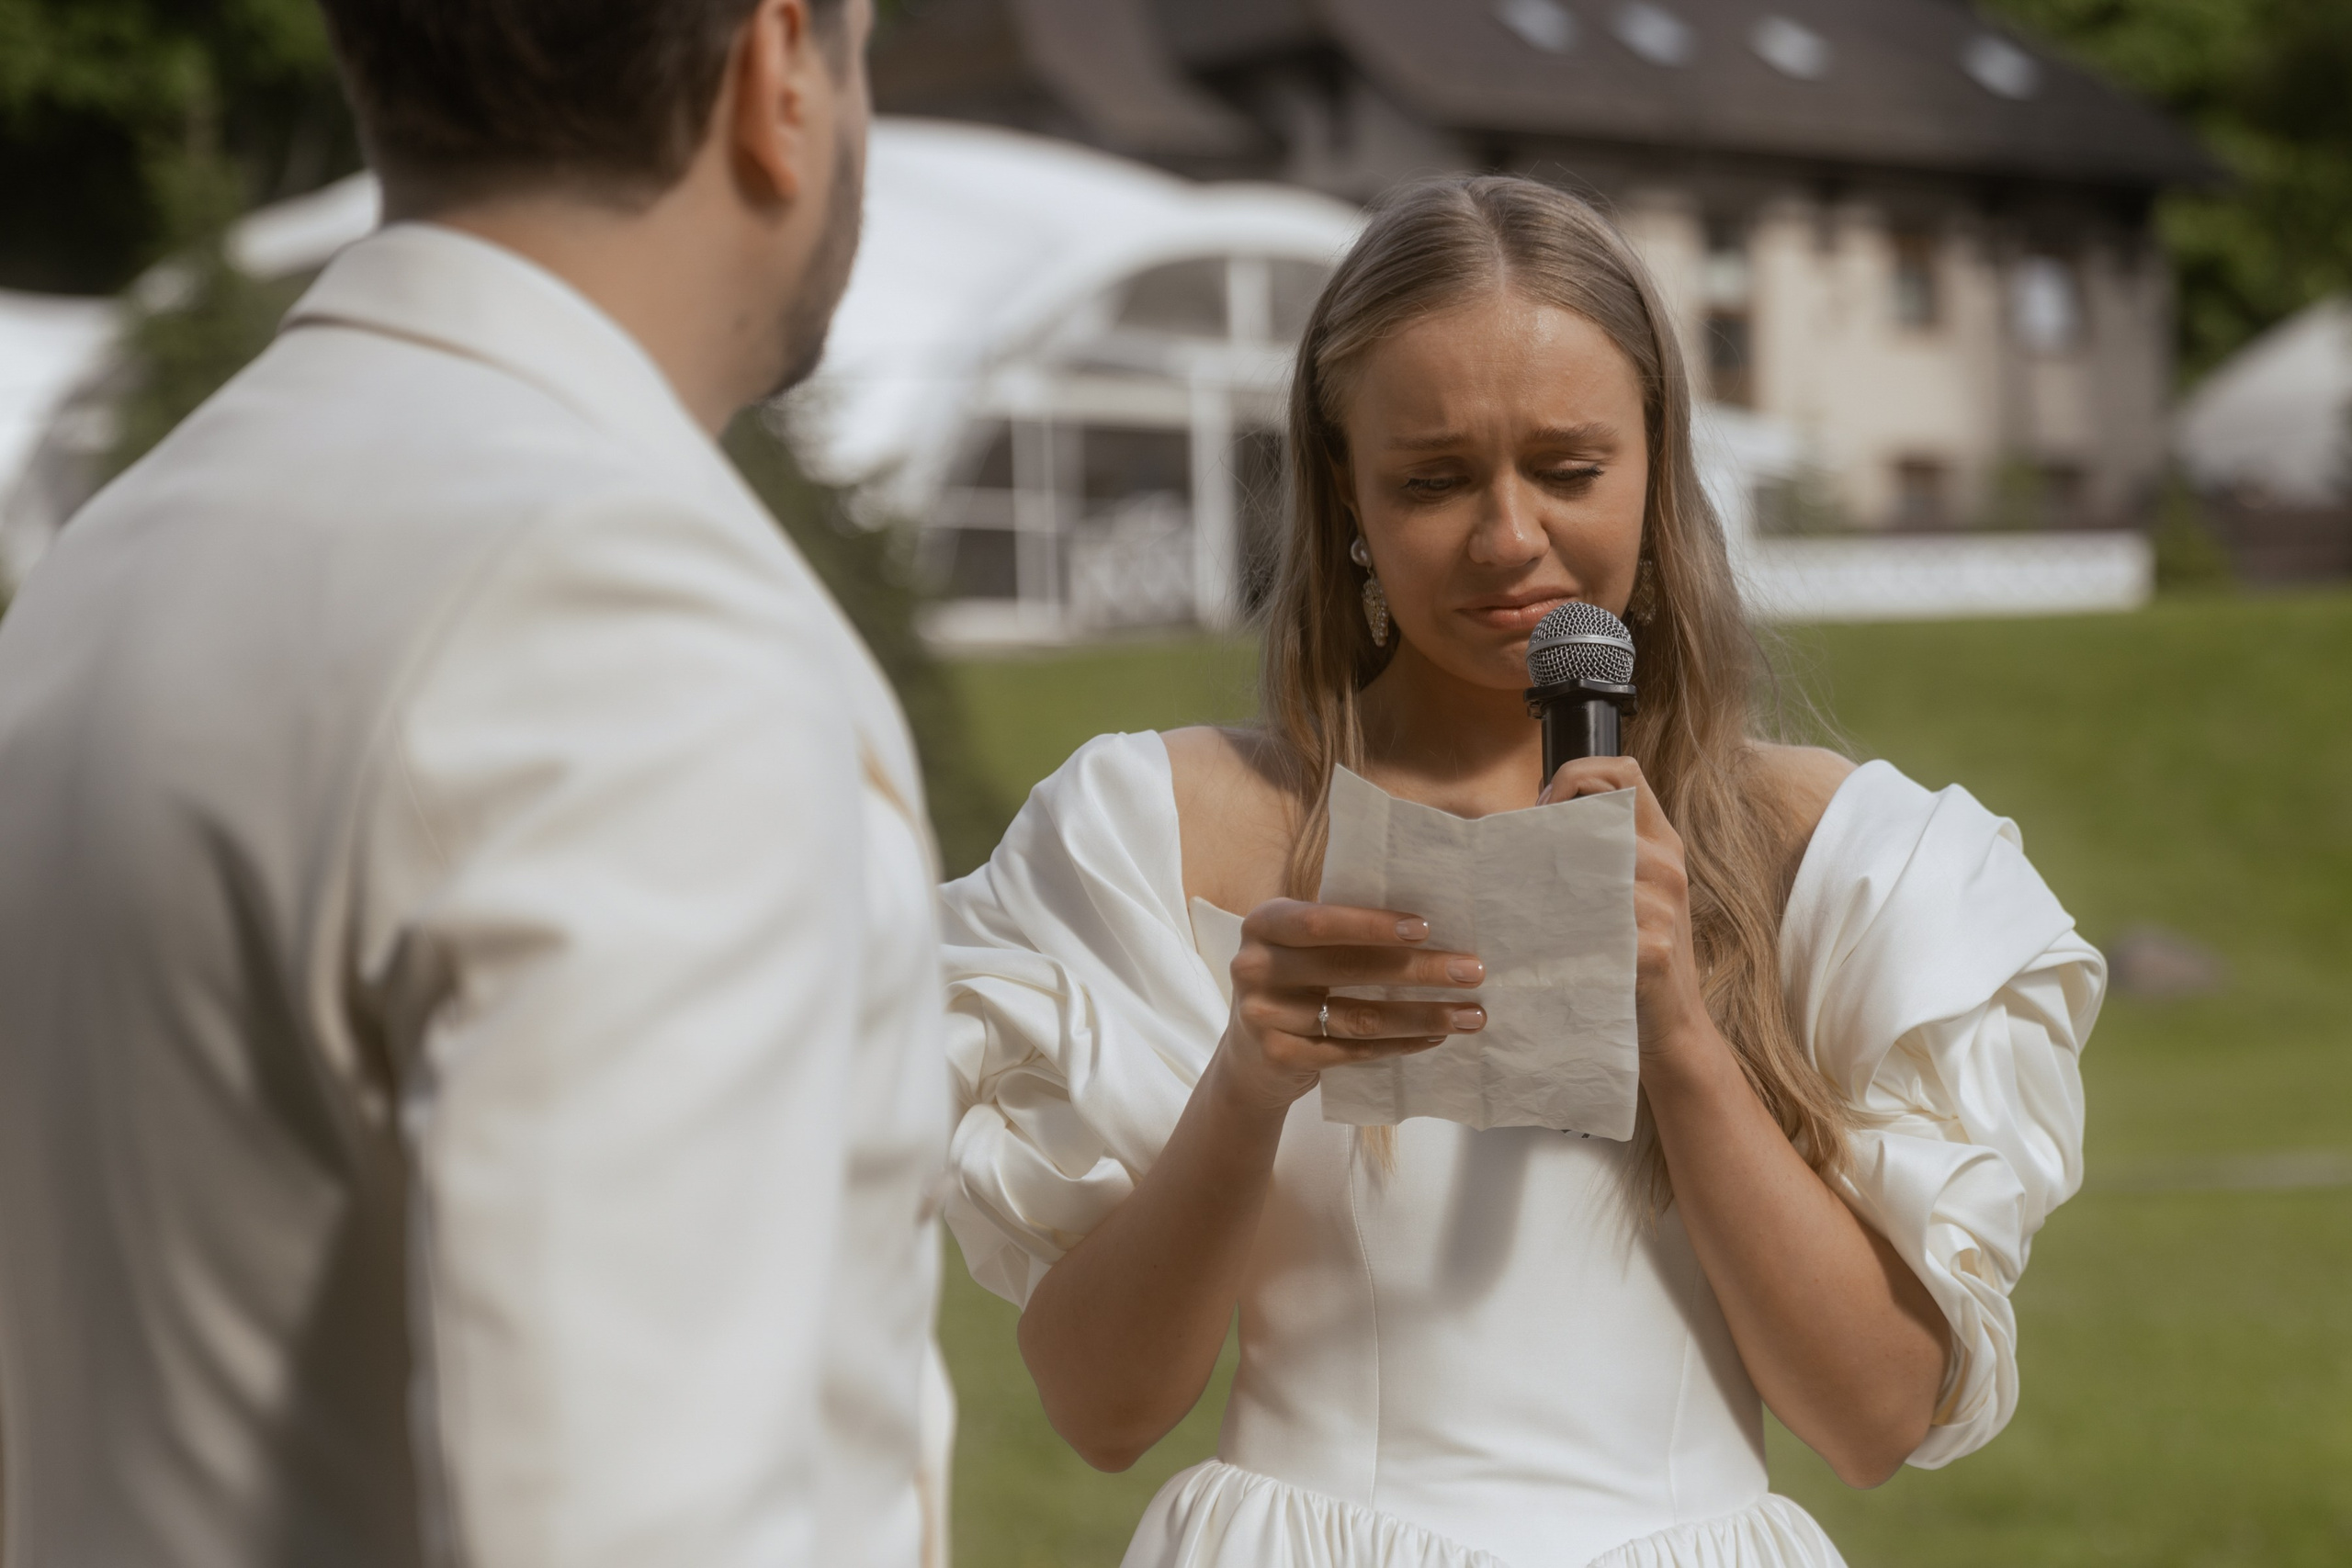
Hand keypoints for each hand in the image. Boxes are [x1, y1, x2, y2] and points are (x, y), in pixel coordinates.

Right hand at [1213, 899, 1485, 1115]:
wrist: (1248, 1058)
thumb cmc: (1294, 985)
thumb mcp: (1301, 949)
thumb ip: (1342, 931)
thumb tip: (1430, 926)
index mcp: (1264, 924)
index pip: (1320, 922)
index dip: (1373, 925)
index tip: (1427, 928)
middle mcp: (1254, 966)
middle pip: (1347, 968)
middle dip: (1418, 970)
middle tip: (1472, 971)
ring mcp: (1263, 1015)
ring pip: (1358, 1017)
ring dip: (1423, 1016)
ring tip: (1471, 1015)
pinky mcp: (1280, 1056)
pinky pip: (1353, 1051)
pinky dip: (1400, 1045)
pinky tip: (1435, 1039)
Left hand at [1541, 757, 1714, 1069]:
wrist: (1672, 1031)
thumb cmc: (1633, 958)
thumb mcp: (1623, 893)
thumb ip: (1595, 855)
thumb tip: (1528, 822)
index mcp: (1662, 842)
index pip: (1623, 770)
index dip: (1575, 775)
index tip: (1544, 808)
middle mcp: (1667, 864)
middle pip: (1601, 802)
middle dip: (1549, 818)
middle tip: (1520, 852)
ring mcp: (1662, 904)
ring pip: (1589, 857)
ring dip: (1545, 871)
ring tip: (1522, 896)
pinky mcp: (1650, 946)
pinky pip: (1592, 917)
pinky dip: (1556, 923)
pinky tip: (1540, 940)